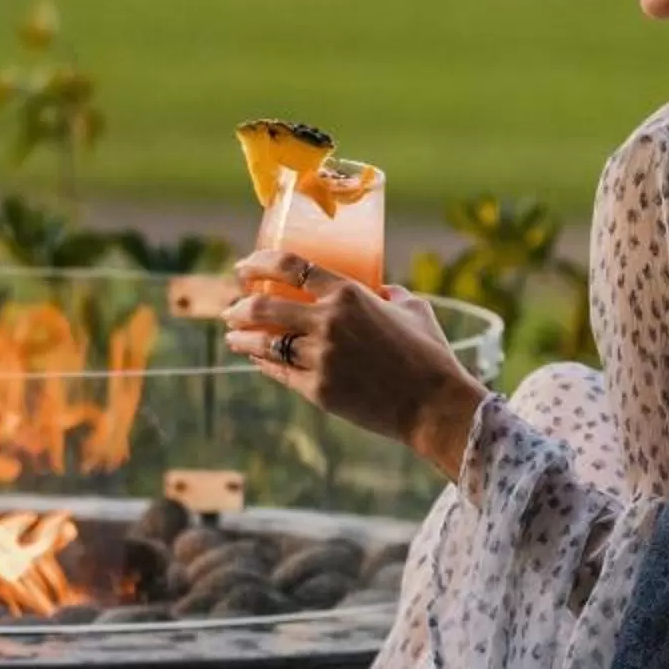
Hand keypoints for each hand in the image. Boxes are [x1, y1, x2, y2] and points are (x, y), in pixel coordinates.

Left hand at [224, 250, 487, 482]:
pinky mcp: (317, 390)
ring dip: (241, 337)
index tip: (244, 267)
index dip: (259, 262)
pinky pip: (279, 372)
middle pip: (264, 306)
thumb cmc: (430, 354)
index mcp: (348, 294)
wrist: (435, 406)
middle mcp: (328, 322)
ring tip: (233, 336)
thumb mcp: (412, 308)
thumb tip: (379, 289)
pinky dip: (263, 363)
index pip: (290, 266)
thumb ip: (389, 293)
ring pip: (264, 343)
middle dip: (239, 305)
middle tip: (233, 307)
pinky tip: (257, 359)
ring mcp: (320, 358)